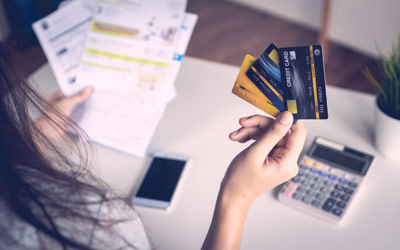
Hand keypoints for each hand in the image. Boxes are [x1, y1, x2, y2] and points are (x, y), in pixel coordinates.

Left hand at [34, 87, 91, 142]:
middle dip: (83, 97)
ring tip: (94, 103)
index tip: (89, 87)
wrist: (48, 131)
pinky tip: (90, 113)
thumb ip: (78, 96)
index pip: (71, 90)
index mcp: (58, 96)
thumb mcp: (67, 102)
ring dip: (84, 106)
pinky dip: (84, 115)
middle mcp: (62, 103)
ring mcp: (66, 112)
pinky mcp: (69, 120)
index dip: (80, 88)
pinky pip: (79, 115)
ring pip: (77, 107)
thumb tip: (87, 89)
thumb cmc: (51, 116)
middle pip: (75, 98)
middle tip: (93, 94)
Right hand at [201, 112, 306, 249]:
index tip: (272, 110)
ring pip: (270, 133)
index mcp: (288, 162)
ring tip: (236, 134)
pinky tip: (239, 138)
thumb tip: (287, 116)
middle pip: (279, 130)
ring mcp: (280, 158)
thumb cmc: (241, 179)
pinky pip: (265, 140)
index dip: (285, 119)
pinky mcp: (272, 157)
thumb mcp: (256, 152)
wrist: (232, 194)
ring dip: (252, 130)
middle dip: (259, 125)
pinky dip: (252, 137)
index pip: (297, 131)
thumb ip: (272, 133)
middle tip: (243, 122)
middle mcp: (287, 160)